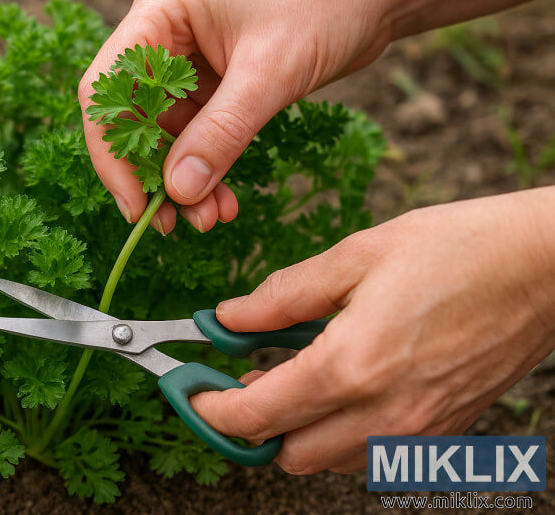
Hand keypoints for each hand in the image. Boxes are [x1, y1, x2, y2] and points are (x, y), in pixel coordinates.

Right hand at [79, 0, 397, 233]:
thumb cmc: (324, 0)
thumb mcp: (269, 73)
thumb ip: (221, 133)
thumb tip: (178, 192)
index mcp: (159, 14)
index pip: (108, 91)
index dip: (113, 154)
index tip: (136, 205)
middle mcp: (164, 37)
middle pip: (132, 119)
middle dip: (153, 175)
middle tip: (175, 223)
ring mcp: (189, 63)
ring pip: (167, 137)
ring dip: (184, 182)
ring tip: (210, 219)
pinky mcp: (217, 85)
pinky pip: (198, 138)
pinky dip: (208, 171)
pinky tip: (224, 201)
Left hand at [190, 187, 554, 473]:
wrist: (544, 266)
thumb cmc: (455, 249)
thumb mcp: (356, 256)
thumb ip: (283, 295)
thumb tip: (229, 317)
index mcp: (354, 366)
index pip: (259, 413)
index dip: (212, 408)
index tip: (192, 391)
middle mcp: (385, 414)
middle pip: (289, 454)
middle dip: (254, 425)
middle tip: (243, 378)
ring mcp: (419, 432)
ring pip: (330, 462)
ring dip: (298, 431)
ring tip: (297, 376)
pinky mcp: (444, 433)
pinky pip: (372, 455)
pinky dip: (342, 434)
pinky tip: (345, 385)